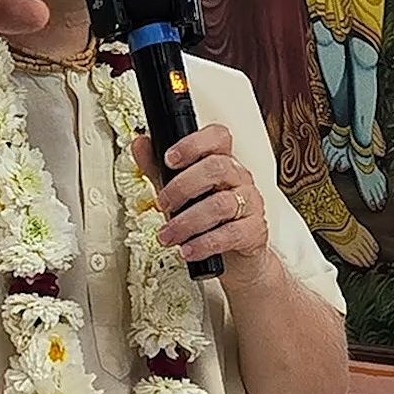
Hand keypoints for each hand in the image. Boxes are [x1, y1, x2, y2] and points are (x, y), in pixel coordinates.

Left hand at [132, 125, 270, 266]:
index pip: (217, 137)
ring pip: (220, 204)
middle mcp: (239, 178)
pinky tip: (188, 250)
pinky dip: (204, 243)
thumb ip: (158, 168)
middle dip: (182, 187)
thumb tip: (139, 145)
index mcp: (222, 161)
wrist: (234, 256)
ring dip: (187, 222)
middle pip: (216, 168)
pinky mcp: (254, 230)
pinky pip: (231, 234)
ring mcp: (250, 203)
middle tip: (163, 204)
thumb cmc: (206, 218)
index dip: (193, 144)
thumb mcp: (179, 191)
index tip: (170, 160)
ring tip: (168, 236)